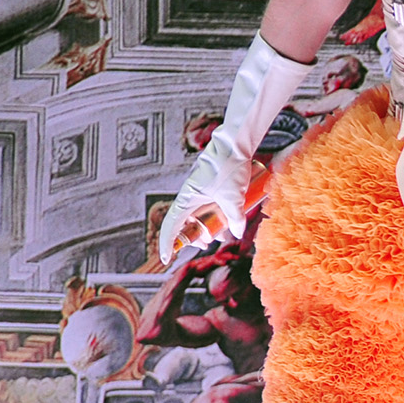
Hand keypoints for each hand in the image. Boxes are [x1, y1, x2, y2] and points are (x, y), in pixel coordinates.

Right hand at [158, 144, 252, 262]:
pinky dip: (217, 214)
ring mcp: (201, 191)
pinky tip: (231, 218)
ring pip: (202, 215)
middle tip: (212, 242)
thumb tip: (237, 233)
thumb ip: (236, 218)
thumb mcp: (234, 198)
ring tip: (227, 232)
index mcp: (187, 200)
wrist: (235, 143)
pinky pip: (210, 205)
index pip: (171, 227)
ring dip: (211, 226)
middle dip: (199, 236)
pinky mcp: (213, 187)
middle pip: (188, 224)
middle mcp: (190, 196)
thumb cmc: (228, 168)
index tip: (166, 259)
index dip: (167, 244)